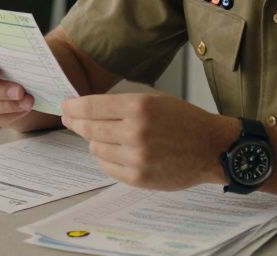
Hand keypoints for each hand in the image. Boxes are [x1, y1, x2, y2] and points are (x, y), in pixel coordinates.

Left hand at [61, 93, 238, 190]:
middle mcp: (135, 131)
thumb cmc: (185, 121)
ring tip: (108, 137)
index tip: (65, 107)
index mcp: (138, 106)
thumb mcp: (154, 100)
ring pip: (96, 148)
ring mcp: (136, 157)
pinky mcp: (138, 177)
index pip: (92, 106)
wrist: (211, 148)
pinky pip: (107, 167)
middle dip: (76, 123)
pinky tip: (117, 152)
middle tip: (70, 120)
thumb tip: (86, 110)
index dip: (74, 107)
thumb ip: (121, 105)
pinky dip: (107, 158)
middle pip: (89, 128)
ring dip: (96, 142)